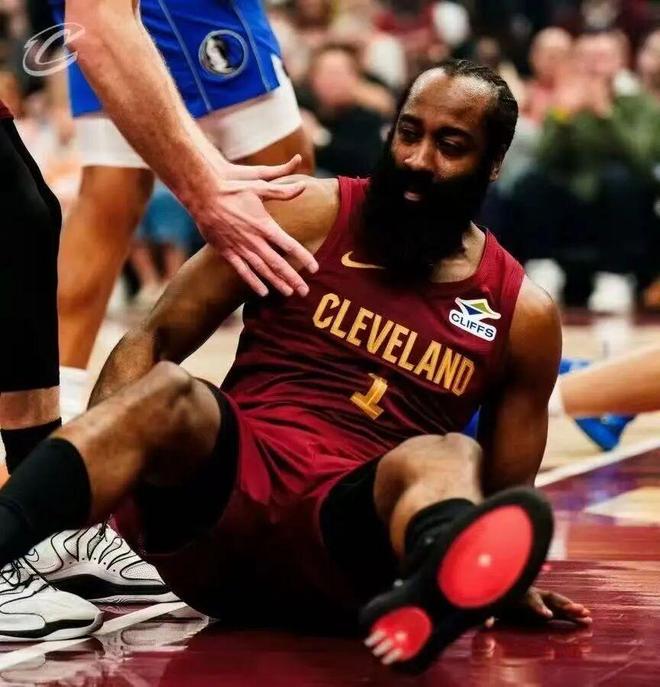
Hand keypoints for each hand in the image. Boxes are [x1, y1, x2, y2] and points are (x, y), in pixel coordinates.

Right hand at [195, 155, 318, 296]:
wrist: (203, 194)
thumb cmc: (233, 188)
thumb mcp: (259, 186)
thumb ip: (282, 190)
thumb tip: (303, 185)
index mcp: (265, 225)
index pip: (290, 245)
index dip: (303, 257)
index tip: (315, 268)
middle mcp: (254, 240)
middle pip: (278, 263)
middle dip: (293, 278)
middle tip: (305, 291)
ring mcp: (240, 248)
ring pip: (262, 270)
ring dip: (276, 282)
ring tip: (289, 293)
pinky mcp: (227, 251)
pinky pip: (242, 270)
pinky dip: (252, 282)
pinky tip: (262, 292)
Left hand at [484, 587, 591, 627]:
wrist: (505, 592)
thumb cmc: (500, 601)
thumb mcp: (494, 608)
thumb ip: (490, 616)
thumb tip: (486, 624)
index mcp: (521, 594)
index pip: (531, 600)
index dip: (539, 607)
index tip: (547, 616)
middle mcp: (535, 595)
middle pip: (550, 599)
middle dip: (563, 605)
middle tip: (577, 610)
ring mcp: (543, 601)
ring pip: (560, 604)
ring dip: (573, 608)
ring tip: (587, 614)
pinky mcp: (549, 609)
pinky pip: (563, 612)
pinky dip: (574, 615)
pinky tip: (587, 619)